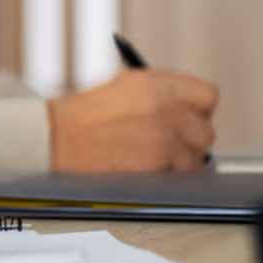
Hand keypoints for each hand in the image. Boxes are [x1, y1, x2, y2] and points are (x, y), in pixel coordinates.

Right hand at [48, 69, 218, 171]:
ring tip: (151, 158)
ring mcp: (163, 141)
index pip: (207, 95)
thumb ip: (161, 92)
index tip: (189, 116)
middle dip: (190, 139)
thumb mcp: (123, 86)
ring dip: (180, 162)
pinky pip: (179, 177)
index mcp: (155, 85)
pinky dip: (168, 177)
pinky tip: (145, 169)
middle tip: (170, 142)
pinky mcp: (157, 168)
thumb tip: (187, 108)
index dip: (198, 108)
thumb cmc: (81, 116)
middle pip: (205, 131)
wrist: (54, 140)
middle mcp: (165, 111)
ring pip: (196, 159)